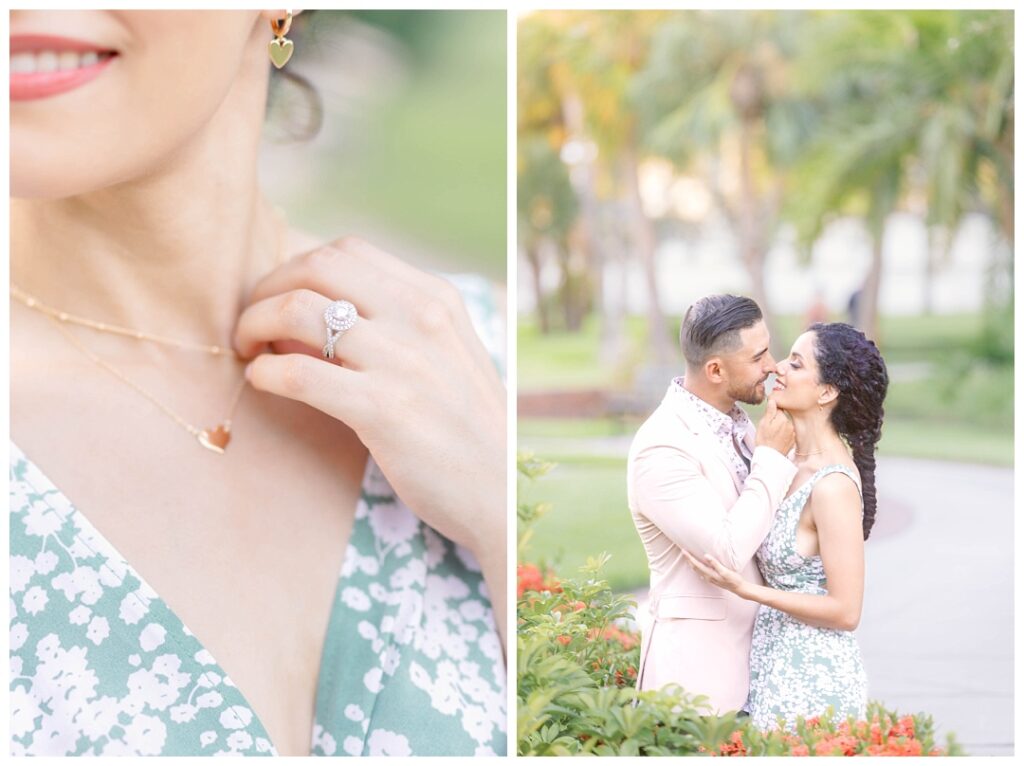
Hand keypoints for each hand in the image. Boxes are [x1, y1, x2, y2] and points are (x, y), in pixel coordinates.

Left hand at [233, 236, 505, 563]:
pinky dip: (264, 373)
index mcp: (437, 299)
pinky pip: (297, 373)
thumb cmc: (466, 428)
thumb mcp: (448, 355)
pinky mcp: (382, 409)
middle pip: (317, 266)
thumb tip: (318, 309)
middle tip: (252, 321)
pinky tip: (262, 383)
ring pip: (297, 310)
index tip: (280, 298)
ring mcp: (402, 361)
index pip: (348, 251)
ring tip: (249, 350)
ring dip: (254, 324)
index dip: (297, 268)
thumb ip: (400, 325)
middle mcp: (421, 318)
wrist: (499, 491)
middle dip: (268, 287)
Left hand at [681, 549, 749, 597]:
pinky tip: (698, 564)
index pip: (696, 564)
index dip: (689, 557)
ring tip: (688, 556)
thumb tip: (705, 556)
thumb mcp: (725, 571)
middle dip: (688, 559)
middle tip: (683, 551)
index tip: (684, 551)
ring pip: (697, 570)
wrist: (739, 588)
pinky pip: (701, 572)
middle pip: (694, 567)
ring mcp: (709, 579)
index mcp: (709, 574)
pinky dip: (697, 567)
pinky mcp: (712, 579)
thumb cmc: (733, 579)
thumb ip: (715, 564)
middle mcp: (707, 577)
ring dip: (692, 563)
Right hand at [755, 398, 794, 454]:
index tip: (768, 418)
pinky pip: (788, 433)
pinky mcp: (793, 440)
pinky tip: (777, 440)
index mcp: (782, 419)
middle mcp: (790, 424)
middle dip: (776, 420)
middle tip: (768, 428)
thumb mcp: (763, 424)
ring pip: (785, 425)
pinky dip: (783, 435)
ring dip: (780, 428)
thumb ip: (770, 411)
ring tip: (772, 435)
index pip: (779, 408)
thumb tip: (773, 400)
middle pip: (783, 417)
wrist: (769, 457)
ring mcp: (792, 433)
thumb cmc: (764, 441)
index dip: (772, 412)